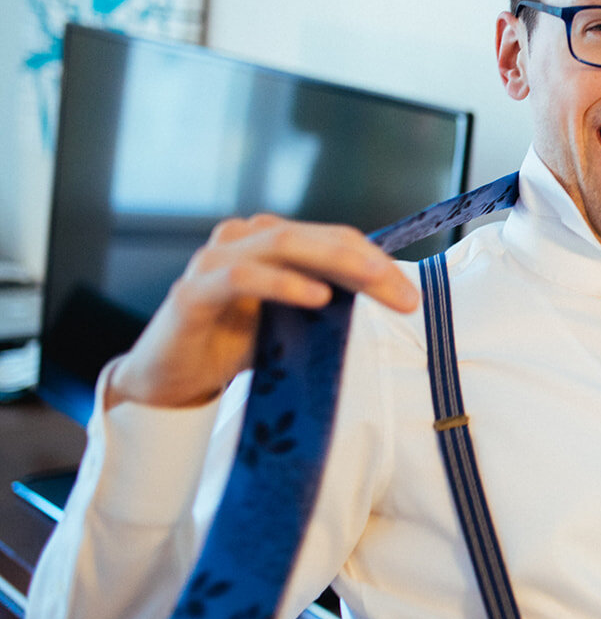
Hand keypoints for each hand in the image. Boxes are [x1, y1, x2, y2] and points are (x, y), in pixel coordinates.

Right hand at [106, 216, 418, 409]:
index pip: (334, 239)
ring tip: (372, 281)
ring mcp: (215, 261)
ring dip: (334, 262)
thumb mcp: (293, 322)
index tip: (410, 295)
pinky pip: (243, 277)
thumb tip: (392, 299)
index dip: (376, 261)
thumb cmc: (234, 345)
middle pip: (317, 238)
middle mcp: (242, 239)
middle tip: (404, 293)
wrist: (171, 380)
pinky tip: (317, 296)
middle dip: (366, 263)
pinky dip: (283, 283)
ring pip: (283, 245)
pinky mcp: (194, 291)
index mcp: (270, 240)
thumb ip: (330, 301)